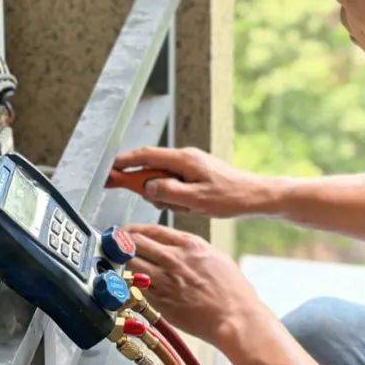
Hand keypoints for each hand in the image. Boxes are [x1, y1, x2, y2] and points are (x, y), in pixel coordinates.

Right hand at [112, 146, 278, 216]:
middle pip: (152, 166)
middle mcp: (185, 157)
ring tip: (186, 207)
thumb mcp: (197, 200)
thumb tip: (147, 187)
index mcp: (184, 159)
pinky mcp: (195, 173)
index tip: (109, 168)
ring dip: (165, 194)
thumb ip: (169, 192)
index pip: (147, 156)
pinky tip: (190, 206)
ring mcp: (191, 164)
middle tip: (145, 197)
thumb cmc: (230, 198)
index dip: (125, 162)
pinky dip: (174, 195)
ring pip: (163, 178)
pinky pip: (175, 183)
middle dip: (144, 183)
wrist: (255, 196)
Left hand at [126, 223, 267, 348]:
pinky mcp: (160, 301)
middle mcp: (173, 259)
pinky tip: (135, 284)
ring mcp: (165, 281)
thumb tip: (173, 246)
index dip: (133, 230)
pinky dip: (133, 284)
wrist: (235, 317)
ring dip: (125, 263)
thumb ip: (190, 248)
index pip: (150, 230)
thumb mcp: (215, 256)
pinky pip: (138, 288)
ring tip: (125, 265)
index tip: (126, 232)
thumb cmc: (231, 289)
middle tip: (117, 246)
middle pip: (135, 243)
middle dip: (123, 243)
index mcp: (188, 244)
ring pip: (131, 265)